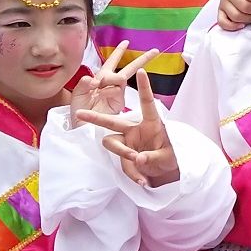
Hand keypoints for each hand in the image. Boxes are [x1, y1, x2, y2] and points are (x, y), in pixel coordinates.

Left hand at [66, 43, 146, 122]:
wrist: (83, 128)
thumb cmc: (79, 112)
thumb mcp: (77, 95)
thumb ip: (83, 84)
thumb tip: (93, 78)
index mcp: (100, 78)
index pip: (111, 62)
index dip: (119, 52)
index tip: (126, 42)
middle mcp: (111, 83)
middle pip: (129, 68)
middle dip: (142, 59)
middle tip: (155, 51)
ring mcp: (116, 93)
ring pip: (121, 77)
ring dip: (109, 79)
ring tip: (97, 87)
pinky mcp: (119, 102)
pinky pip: (117, 90)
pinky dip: (108, 90)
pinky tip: (99, 94)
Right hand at [72, 71, 180, 186]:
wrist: (166, 172)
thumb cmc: (171, 157)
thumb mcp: (169, 158)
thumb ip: (153, 157)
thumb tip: (138, 158)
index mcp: (152, 122)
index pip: (147, 102)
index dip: (144, 87)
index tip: (141, 71)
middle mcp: (136, 129)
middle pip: (113, 121)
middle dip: (95, 117)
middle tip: (79, 113)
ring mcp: (127, 141)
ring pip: (113, 144)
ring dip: (124, 155)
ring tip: (140, 168)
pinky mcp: (124, 154)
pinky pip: (122, 163)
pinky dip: (132, 173)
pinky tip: (143, 180)